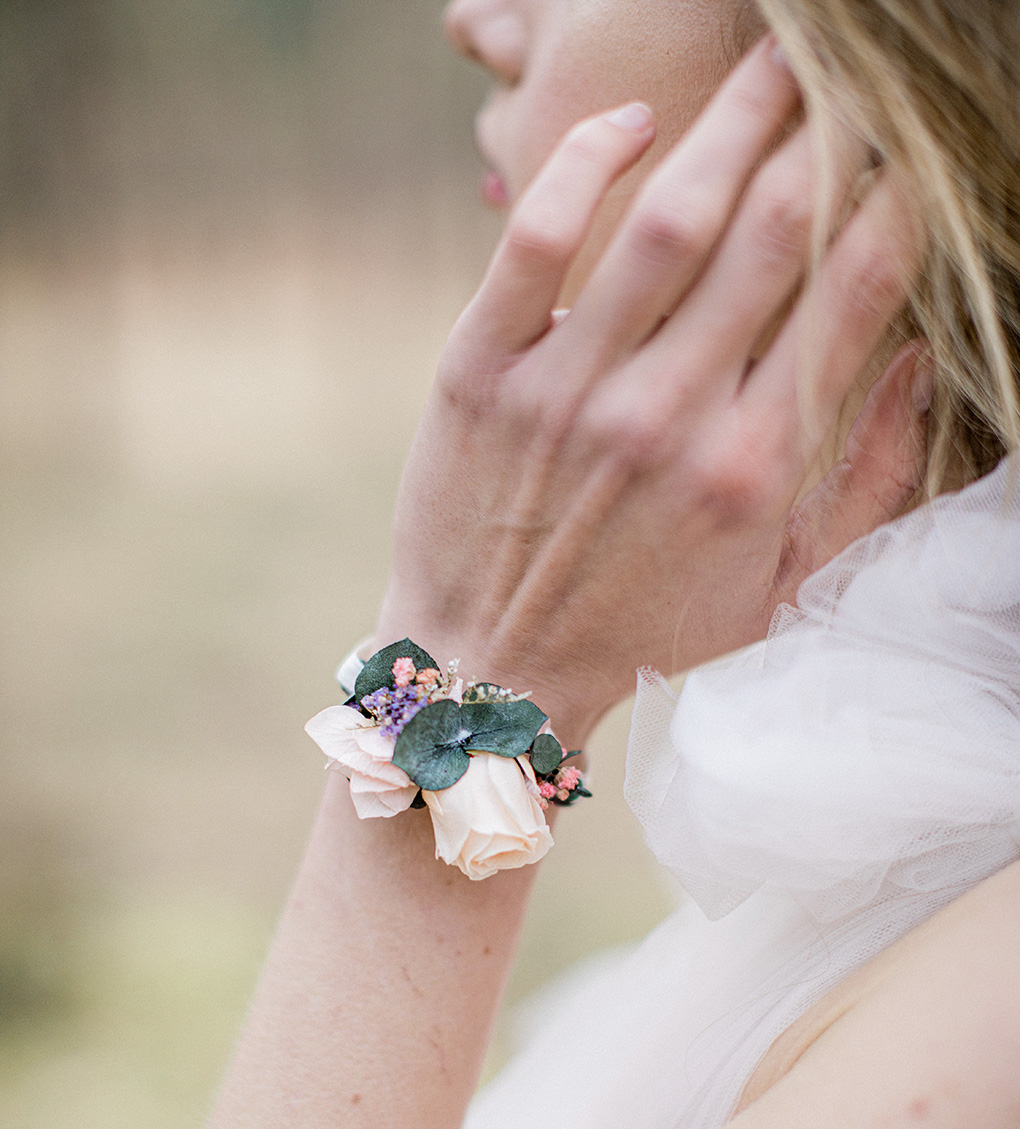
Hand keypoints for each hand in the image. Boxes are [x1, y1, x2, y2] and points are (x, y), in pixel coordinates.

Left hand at [375, 38, 928, 744]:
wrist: (492, 670)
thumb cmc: (643, 632)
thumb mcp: (779, 590)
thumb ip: (864, 483)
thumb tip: (917, 362)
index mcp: (754, 469)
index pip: (853, 293)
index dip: (894, 206)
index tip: (906, 165)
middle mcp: (669, 418)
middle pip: (774, 231)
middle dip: (826, 136)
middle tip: (848, 83)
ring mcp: (569, 389)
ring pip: (670, 218)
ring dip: (733, 123)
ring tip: (773, 64)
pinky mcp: (483, 372)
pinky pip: (540, 239)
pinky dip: (586, 162)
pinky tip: (636, 120)